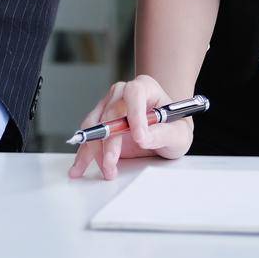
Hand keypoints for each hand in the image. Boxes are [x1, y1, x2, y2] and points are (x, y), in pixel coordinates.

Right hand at [68, 75, 192, 180]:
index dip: (135, 114)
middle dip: (110, 142)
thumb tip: (143, 137)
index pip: (135, 93)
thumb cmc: (173, 127)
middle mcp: (123, 93)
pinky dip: (84, 153)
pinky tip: (79, 167)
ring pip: (95, 125)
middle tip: (113, 163)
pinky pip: (89, 137)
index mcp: (145, 88)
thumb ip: (164, 134)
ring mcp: (108, 106)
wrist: (165, 130)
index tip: (139, 137)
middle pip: (111, 113)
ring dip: (96, 150)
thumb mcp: (179, 133)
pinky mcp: (100, 122)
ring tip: (107, 170)